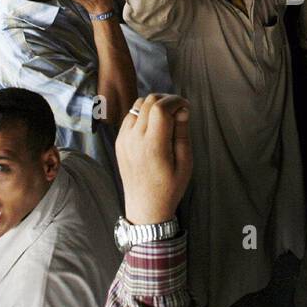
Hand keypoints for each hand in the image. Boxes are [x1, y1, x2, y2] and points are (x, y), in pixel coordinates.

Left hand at [116, 94, 192, 224]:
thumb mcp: (185, 163)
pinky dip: (143, 114)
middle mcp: (134, 139)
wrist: (145, 206)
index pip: (160, 107)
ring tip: (167, 117)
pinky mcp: (119, 141)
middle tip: (179, 111)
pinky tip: (154, 127)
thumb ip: (182, 133)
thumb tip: (183, 109)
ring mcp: (124, 139)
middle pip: (148, 101)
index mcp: (153, 145)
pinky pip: (130, 117)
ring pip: (137, 105)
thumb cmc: (170, 187)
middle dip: (166, 100)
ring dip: (153, 105)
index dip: (176, 101)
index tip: (186, 107)